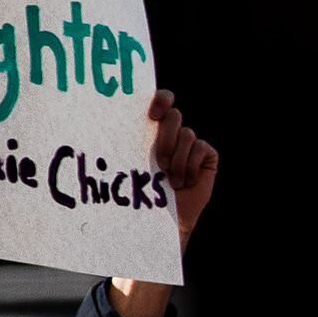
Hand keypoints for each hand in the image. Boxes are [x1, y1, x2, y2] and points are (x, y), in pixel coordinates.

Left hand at [148, 88, 219, 245]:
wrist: (166, 217)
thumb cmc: (144, 190)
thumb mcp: (135, 162)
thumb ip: (133, 140)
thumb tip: (111, 120)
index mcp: (154, 128)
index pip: (162, 100)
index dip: (161, 99)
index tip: (152, 114)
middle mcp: (174, 132)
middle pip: (174, 116)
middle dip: (165, 138)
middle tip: (159, 162)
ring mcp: (192, 144)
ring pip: (187, 134)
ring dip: (176, 160)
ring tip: (170, 180)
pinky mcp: (207, 155)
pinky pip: (201, 148)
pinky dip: (191, 166)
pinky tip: (186, 182)